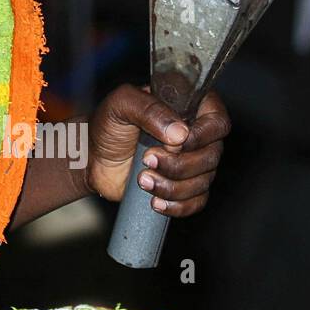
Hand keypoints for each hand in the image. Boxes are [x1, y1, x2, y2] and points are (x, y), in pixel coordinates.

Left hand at [83, 83, 229, 216]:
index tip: (175, 143)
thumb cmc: (107, 126)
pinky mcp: (184, 187)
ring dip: (172, 185)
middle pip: (211, 156)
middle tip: (147, 159)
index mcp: (187, 108)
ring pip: (203, 182)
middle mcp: (195, 135)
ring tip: (142, 179)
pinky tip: (155, 201)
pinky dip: (177, 205)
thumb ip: (149, 109)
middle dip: (178, 164)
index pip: (217, 121)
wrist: (92, 158)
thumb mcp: (121, 104)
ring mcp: (191, 162)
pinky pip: (196, 203)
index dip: (201, 135)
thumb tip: (180, 133)